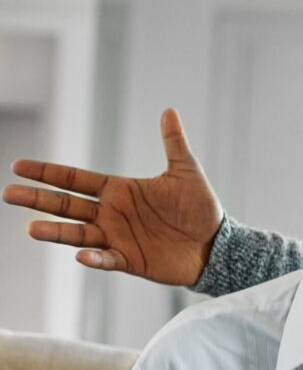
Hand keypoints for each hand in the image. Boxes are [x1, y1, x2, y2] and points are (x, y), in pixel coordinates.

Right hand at [3, 108, 222, 285]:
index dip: (48, 173)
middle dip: (39, 199)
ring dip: (56, 231)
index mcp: (119, 190)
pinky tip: (81, 255)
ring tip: (31, 228)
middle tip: (9, 193)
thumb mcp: (186, 172)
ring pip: (78, 234)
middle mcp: (111, 213)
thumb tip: (169, 110)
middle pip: (67, 205)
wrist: (216, 244)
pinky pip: (107, 259)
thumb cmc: (200, 207)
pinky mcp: (130, 259)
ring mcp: (117, 237)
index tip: (19, 166)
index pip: (75, 179)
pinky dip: (94, 258)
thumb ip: (173, 143)